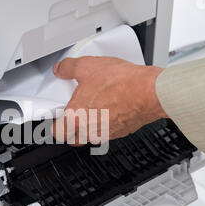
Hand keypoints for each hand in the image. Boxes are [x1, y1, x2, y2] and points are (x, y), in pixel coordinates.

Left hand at [51, 56, 167, 143]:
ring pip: (91, 136)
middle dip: (70, 129)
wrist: (150, 92)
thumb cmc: (122, 83)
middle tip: (72, 114)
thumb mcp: (87, 66)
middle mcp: (90, 130)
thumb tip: (61, 69)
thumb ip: (68, 68)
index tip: (55, 118)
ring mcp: (107, 133)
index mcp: (76, 118)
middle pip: (73, 138)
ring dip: (89, 127)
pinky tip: (110, 107)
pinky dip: (106, 123)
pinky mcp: (121, 132)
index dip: (54, 125)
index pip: (57, 133)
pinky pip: (107, 132)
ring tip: (93, 107)